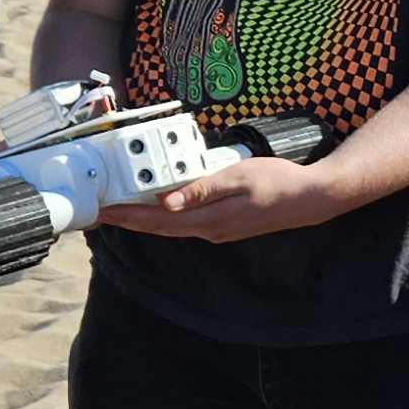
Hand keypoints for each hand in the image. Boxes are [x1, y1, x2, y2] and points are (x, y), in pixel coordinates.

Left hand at [98, 152, 345, 242]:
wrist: (311, 199)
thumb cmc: (277, 182)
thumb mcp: (238, 177)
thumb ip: (202, 189)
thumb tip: (166, 201)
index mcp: (208, 219)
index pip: (156, 221)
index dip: (126, 216)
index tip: (100, 212)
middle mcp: (208, 230)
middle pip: (158, 228)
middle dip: (126, 220)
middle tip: (97, 212)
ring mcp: (216, 230)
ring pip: (169, 226)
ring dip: (143, 219)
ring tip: (118, 207)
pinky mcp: (222, 224)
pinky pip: (184, 222)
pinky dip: (163, 215)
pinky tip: (155, 204)